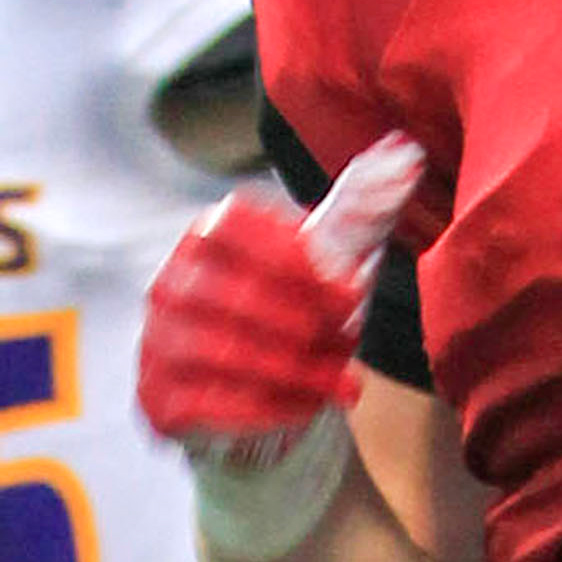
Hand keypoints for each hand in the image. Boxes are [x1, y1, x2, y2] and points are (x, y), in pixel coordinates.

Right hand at [138, 135, 422, 561]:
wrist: (263, 396)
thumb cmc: (299, 314)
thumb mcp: (336, 262)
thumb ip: (364, 209)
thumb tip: (405, 152)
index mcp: (209, 235)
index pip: (234, 224)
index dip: (293, 256)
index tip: (352, 291)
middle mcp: (172, 282)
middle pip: (231, 293)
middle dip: (303, 321)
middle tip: (350, 340)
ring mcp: (158, 341)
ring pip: (219, 351)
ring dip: (293, 370)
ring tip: (346, 386)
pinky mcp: (156, 398)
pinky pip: (204, 403)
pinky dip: (265, 408)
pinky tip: (308, 410)